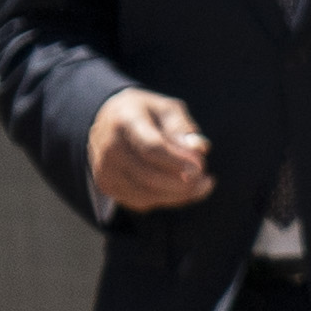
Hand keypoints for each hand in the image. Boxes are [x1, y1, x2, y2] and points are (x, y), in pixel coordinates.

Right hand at [86, 86, 211, 212]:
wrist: (108, 120)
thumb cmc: (146, 112)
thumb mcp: (166, 109)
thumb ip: (183, 128)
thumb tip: (200, 148)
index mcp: (125, 121)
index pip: (151, 148)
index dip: (177, 162)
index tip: (200, 167)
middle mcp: (109, 147)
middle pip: (148, 176)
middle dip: (182, 183)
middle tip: (206, 180)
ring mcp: (104, 169)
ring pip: (145, 194)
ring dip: (177, 195)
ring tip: (202, 186)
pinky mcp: (107, 185)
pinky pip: (139, 201)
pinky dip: (166, 199)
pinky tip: (184, 191)